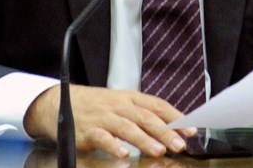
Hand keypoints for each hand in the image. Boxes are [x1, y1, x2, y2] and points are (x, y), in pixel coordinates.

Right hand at [23, 84, 197, 157]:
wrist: (61, 102)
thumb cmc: (97, 106)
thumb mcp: (121, 104)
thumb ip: (143, 115)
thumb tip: (172, 128)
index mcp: (130, 98)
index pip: (157, 105)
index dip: (175, 116)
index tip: (191, 129)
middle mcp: (119, 106)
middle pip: (146, 117)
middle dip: (165, 131)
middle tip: (180, 144)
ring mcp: (104, 118)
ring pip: (128, 127)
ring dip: (145, 140)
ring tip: (159, 151)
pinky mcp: (89, 131)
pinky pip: (103, 138)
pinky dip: (114, 146)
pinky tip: (123, 154)